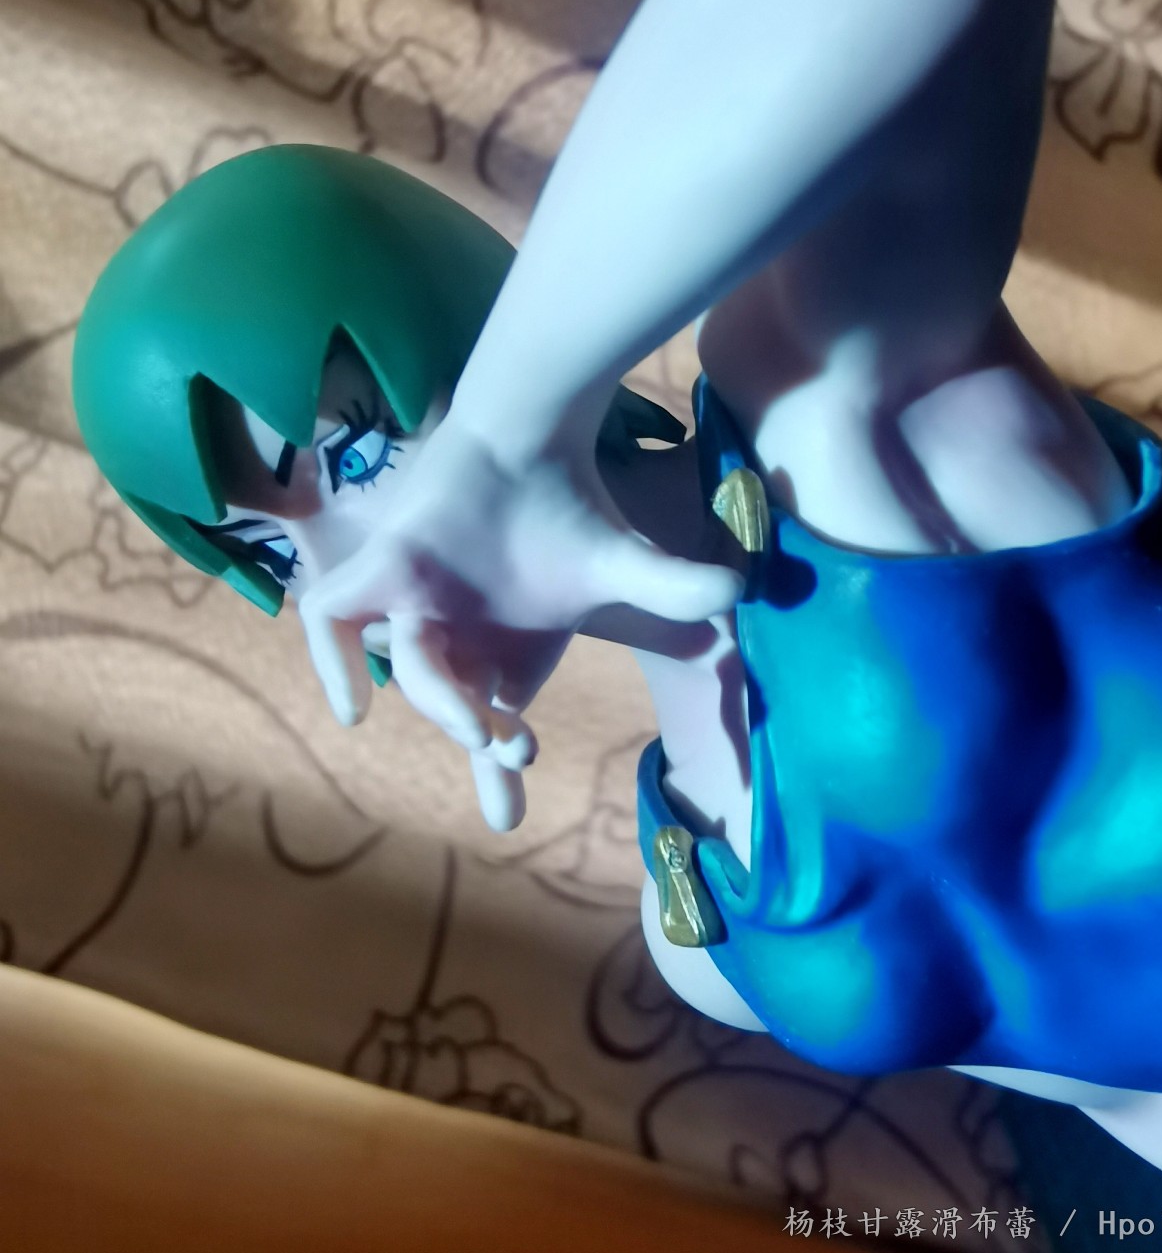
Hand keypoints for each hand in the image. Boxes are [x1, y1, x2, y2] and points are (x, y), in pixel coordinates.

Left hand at [298, 411, 740, 829]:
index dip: (496, 781)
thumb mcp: (626, 568)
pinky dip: (332, 660)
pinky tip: (356, 705)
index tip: (507, 818)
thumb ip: (674, 598)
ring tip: (483, 723)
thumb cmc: (572, 505)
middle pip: (454, 706)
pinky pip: (332, 618)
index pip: (494, 731)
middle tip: (516, 747)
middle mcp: (455, 638)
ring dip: (443, 703)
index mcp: (505, 653)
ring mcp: (413, 603)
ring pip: (411, 668)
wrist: (530, 434)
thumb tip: (738, 597)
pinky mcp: (383, 564)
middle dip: (482, 739)